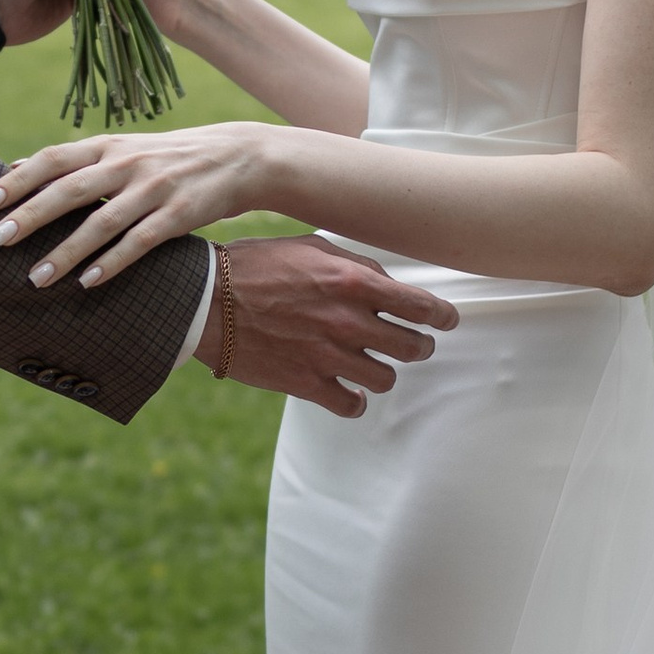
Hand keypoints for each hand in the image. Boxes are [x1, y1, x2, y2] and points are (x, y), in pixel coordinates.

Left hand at [0, 121, 274, 283]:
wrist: (236, 157)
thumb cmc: (165, 158)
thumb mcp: (119, 148)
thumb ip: (72, 161)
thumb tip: (16, 167)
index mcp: (106, 146)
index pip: (53, 159)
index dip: (18, 180)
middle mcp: (126, 164)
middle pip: (70, 190)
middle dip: (31, 215)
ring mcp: (154, 189)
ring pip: (102, 222)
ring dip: (66, 252)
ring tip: (36, 278)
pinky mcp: (179, 215)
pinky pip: (140, 242)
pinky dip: (112, 262)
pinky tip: (88, 283)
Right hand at [199, 237, 457, 417]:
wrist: (206, 301)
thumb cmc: (256, 267)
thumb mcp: (310, 248)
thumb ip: (354, 266)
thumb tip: (385, 284)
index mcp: (353, 283)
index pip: (420, 306)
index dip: (442, 317)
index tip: (447, 321)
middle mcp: (347, 322)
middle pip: (412, 346)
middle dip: (419, 344)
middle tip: (415, 343)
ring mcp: (328, 357)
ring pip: (386, 378)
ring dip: (385, 370)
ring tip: (374, 363)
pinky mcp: (306, 384)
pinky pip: (351, 405)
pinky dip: (356, 401)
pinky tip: (351, 392)